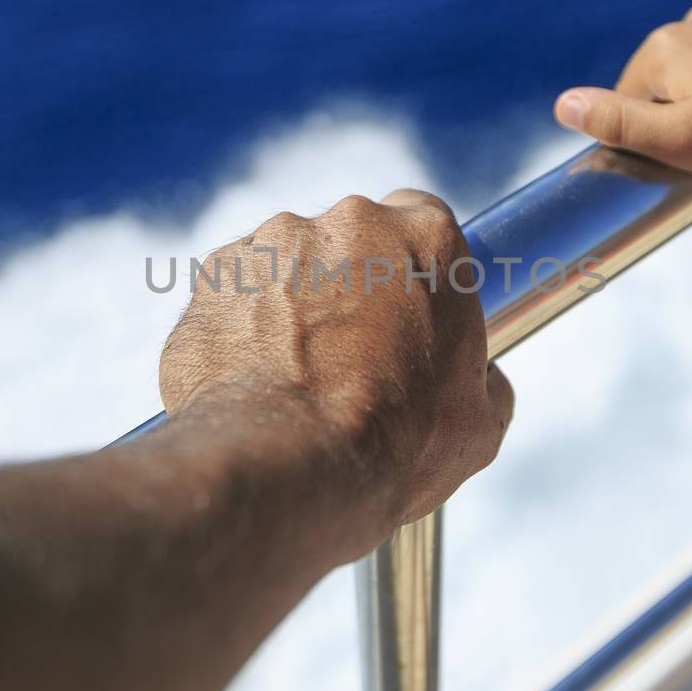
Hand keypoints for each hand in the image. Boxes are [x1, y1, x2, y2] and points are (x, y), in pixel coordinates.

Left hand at [159, 190, 512, 552]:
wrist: (289, 471)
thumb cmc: (397, 445)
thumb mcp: (478, 423)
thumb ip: (481, 379)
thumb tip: (481, 381)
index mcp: (424, 237)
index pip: (423, 219)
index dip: (415, 266)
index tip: (409, 307)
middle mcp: (344, 222)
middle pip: (349, 241)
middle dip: (350, 286)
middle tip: (354, 357)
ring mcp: (268, 246)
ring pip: (284, 268)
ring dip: (290, 308)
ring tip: (295, 382)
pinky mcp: (210, 284)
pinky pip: (232, 303)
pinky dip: (239, 335)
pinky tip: (253, 388)